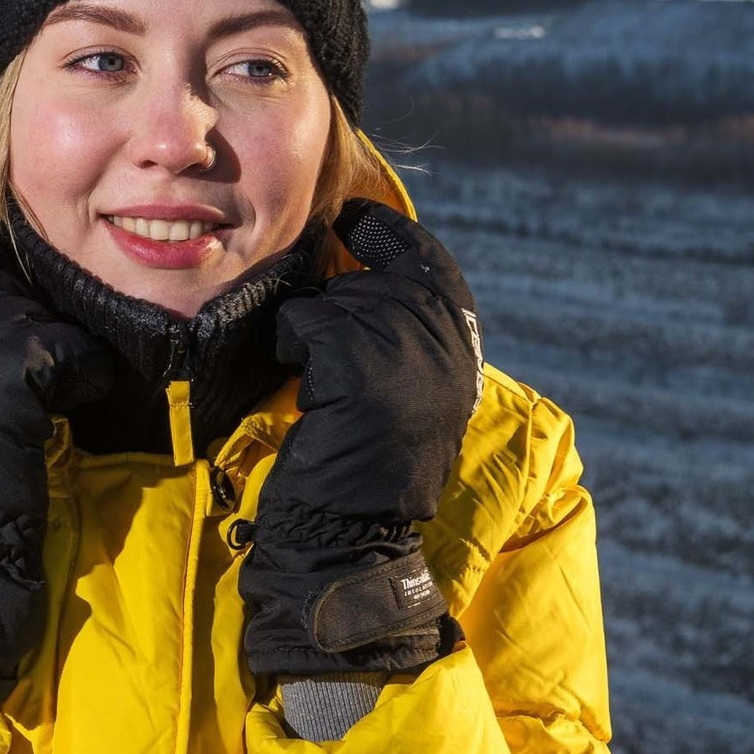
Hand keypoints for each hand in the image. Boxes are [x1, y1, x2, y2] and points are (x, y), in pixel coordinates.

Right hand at [0, 220, 115, 738]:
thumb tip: (12, 254)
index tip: (14, 318)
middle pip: (10, 278)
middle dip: (37, 323)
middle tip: (34, 381)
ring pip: (47, 314)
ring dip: (65, 355)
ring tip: (51, 399)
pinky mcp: (4, 371)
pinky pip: (74, 351)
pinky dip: (88, 379)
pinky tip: (72, 409)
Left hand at [239, 199, 482, 680]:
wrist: (351, 533)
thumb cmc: (369, 470)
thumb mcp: (408, 393)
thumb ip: (405, 335)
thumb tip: (362, 268)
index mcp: (461, 347)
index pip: (428, 259)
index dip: (388, 235)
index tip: (355, 220)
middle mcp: (443, 338)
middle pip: (372, 278)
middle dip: (338, 307)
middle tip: (331, 365)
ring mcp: (403, 343)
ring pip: (334, 299)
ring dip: (313, 337)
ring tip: (327, 393)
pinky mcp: (355, 355)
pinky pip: (303, 322)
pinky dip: (292, 351)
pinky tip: (308, 397)